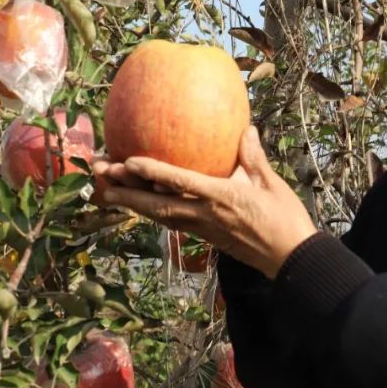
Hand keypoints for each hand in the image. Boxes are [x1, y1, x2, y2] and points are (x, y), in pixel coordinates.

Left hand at [92, 126, 317, 279]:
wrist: (289, 259)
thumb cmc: (284, 220)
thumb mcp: (271, 184)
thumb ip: (253, 157)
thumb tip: (245, 129)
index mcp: (222, 198)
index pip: (181, 183)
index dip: (153, 173)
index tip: (128, 161)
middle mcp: (205, 215)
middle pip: (156, 204)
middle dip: (124, 190)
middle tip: (97, 173)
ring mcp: (202, 228)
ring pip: (157, 215)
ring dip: (129, 201)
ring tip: (103, 187)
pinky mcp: (204, 236)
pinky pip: (170, 221)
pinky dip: (149, 210)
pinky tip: (137, 201)